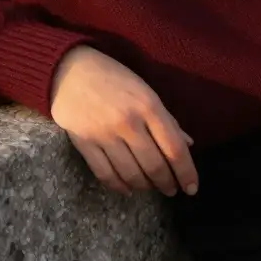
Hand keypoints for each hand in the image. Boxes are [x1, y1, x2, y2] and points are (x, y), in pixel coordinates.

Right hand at [49, 45, 199, 197]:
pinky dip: (119, 186)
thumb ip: (167, 119)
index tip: (192, 188)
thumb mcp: (145, 91)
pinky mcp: (84, 144)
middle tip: (171, 190)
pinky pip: (105, 174)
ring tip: (150, 187)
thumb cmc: (113, 77)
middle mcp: (128, 122)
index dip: (186, 173)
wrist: (68, 69)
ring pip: (131, 174)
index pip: (174, 148)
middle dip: (167, 183)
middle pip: (154, 166)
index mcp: (149, 106)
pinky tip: (127, 188)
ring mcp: (104, 135)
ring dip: (145, 187)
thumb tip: (188, 145)